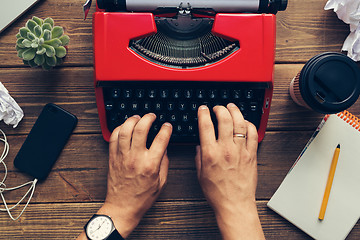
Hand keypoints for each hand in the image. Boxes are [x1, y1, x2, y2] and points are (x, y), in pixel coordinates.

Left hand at [97, 114, 171, 237]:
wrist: (122, 207)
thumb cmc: (142, 198)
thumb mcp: (161, 182)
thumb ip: (164, 163)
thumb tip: (164, 148)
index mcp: (150, 165)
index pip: (161, 139)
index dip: (166, 129)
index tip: (167, 126)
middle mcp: (136, 158)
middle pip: (141, 129)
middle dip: (148, 118)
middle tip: (152, 116)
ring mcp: (122, 157)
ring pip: (125, 130)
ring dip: (132, 120)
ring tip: (138, 117)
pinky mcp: (113, 158)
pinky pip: (114, 138)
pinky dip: (119, 128)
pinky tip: (125, 127)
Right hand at [195, 104, 263, 239]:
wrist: (234, 204)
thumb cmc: (217, 192)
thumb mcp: (200, 174)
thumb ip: (199, 156)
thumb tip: (200, 145)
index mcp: (211, 153)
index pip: (206, 126)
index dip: (203, 113)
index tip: (203, 109)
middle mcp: (226, 149)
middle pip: (225, 119)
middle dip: (220, 109)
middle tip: (217, 107)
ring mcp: (241, 151)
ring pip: (240, 123)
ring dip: (235, 111)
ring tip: (231, 107)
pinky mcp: (252, 155)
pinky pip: (253, 134)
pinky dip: (249, 124)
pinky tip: (245, 122)